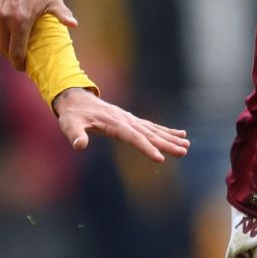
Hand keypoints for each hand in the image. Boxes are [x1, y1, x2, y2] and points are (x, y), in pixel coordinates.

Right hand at [0, 0, 77, 70]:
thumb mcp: (54, 1)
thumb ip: (63, 15)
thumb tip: (75, 25)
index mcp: (20, 20)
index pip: (15, 52)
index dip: (19, 63)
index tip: (22, 67)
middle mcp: (3, 16)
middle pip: (3, 47)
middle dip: (10, 56)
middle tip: (17, 58)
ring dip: (0, 46)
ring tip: (9, 48)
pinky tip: (0, 36)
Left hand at [52, 87, 189, 162]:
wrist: (76, 99)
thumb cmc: (73, 115)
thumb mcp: (69, 125)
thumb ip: (75, 135)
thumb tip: (79, 145)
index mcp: (114, 124)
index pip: (133, 138)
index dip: (146, 148)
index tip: (160, 158)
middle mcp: (126, 121)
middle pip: (149, 134)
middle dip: (167, 144)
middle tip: (184, 151)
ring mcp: (130, 120)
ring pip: (154, 130)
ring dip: (171, 138)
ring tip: (187, 145)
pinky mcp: (132, 121)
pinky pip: (152, 126)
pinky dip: (166, 131)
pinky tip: (180, 135)